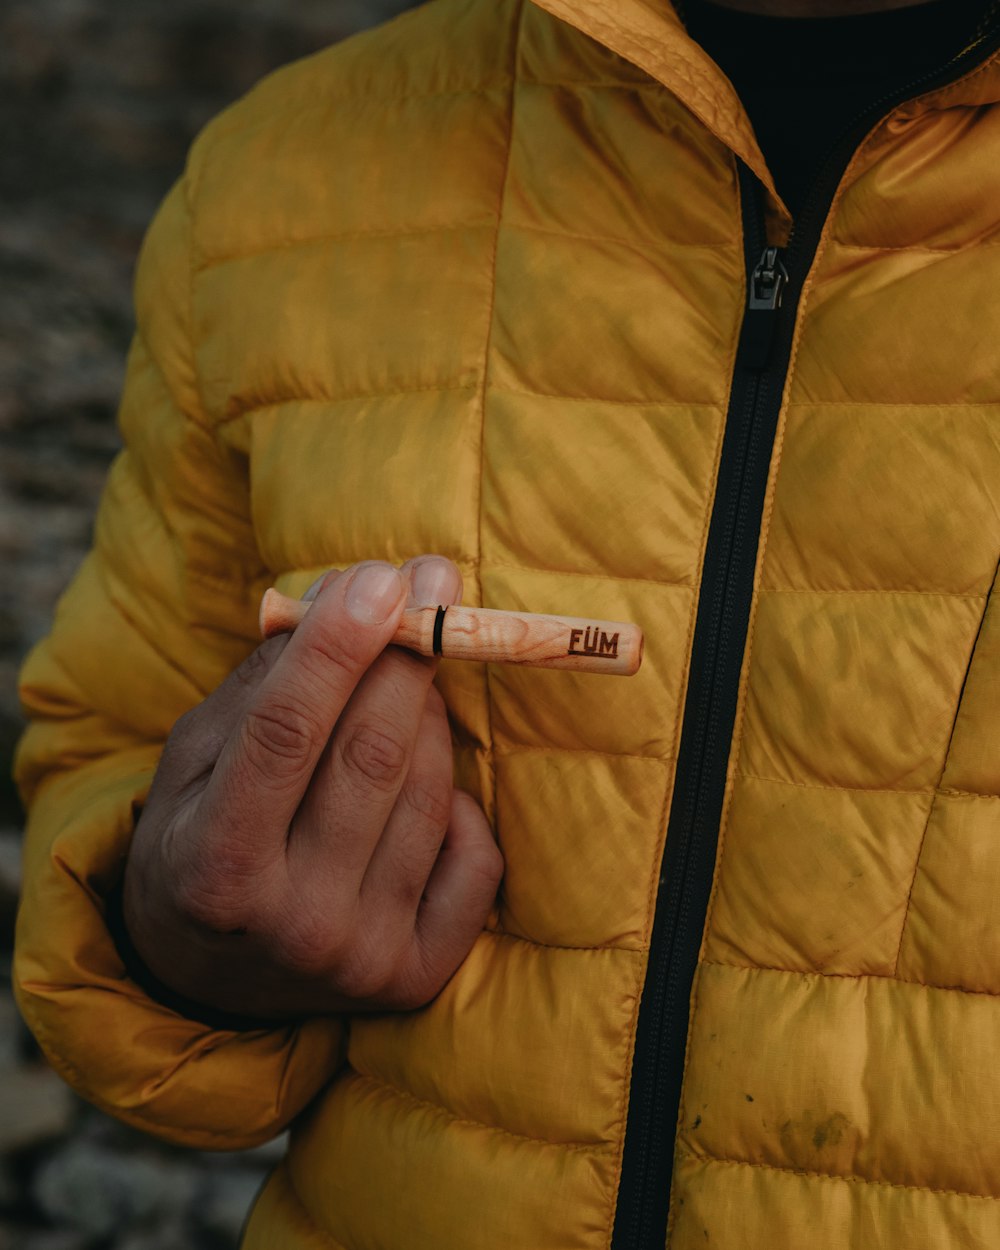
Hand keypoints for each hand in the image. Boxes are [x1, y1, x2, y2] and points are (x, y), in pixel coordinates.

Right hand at [121, 556, 501, 1019]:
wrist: (206, 976)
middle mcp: (291, 923)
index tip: (379, 576)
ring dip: (428, 715)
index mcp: (212, 868)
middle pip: (372, 756)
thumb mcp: (194, 761)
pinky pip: (476, 854)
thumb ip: (261, 684)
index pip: (284, 733)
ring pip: (428, 792)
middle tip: (428, 587)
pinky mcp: (418, 977)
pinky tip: (421, 783)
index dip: (336, 646)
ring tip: (406, 685)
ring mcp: (361, 958)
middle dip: (407, 656)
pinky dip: (458, 801)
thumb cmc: (197, 841)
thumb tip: (348, 597)